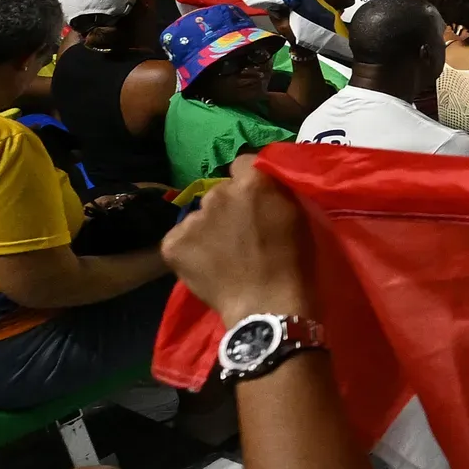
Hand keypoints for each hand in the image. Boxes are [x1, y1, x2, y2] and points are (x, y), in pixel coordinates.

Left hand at [162, 157, 313, 323]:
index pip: (244, 163)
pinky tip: (207, 266)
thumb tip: (260, 184)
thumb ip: (275, 191)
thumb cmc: (294, 262)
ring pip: (199, 217)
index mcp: (253, 181)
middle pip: (219, 192)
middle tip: (242, 234)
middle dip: (228, 207)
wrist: (268, 305)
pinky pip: (181, 239)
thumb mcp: (296, 214)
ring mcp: (192, 219)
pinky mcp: (172, 244)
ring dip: (209, 229)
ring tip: (224, 256)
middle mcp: (218, 193)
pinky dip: (190, 250)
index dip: (250, 182)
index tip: (257, 201)